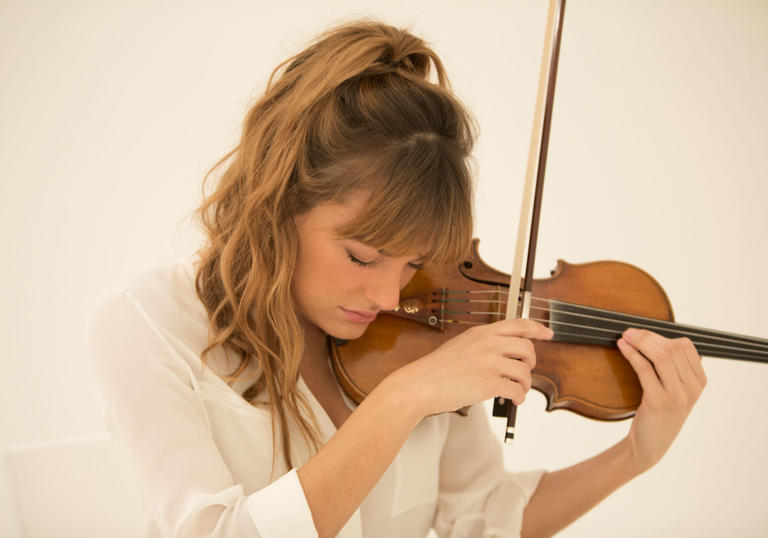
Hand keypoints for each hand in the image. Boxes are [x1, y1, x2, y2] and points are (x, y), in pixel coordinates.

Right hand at [389, 319, 553, 417]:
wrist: (420, 384)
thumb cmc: (437, 370)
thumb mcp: (462, 345)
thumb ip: (484, 345)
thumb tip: (506, 354)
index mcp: (481, 333)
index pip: (518, 324)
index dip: (538, 328)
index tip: (548, 333)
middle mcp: (488, 344)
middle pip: (527, 347)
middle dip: (531, 362)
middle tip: (524, 372)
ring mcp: (489, 362)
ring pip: (525, 371)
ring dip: (525, 384)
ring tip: (517, 390)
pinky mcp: (489, 383)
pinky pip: (517, 390)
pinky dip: (519, 397)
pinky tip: (512, 400)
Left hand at [618, 328, 706, 472]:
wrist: (649, 445)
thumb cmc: (658, 413)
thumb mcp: (674, 389)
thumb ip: (672, 366)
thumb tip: (650, 335)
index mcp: (699, 381)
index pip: (685, 346)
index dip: (661, 335)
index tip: (643, 332)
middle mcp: (692, 388)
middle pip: (672, 348)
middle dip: (647, 336)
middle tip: (629, 331)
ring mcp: (677, 396)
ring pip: (661, 356)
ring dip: (640, 342)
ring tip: (625, 337)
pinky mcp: (658, 402)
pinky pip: (645, 369)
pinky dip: (632, 354)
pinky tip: (622, 347)